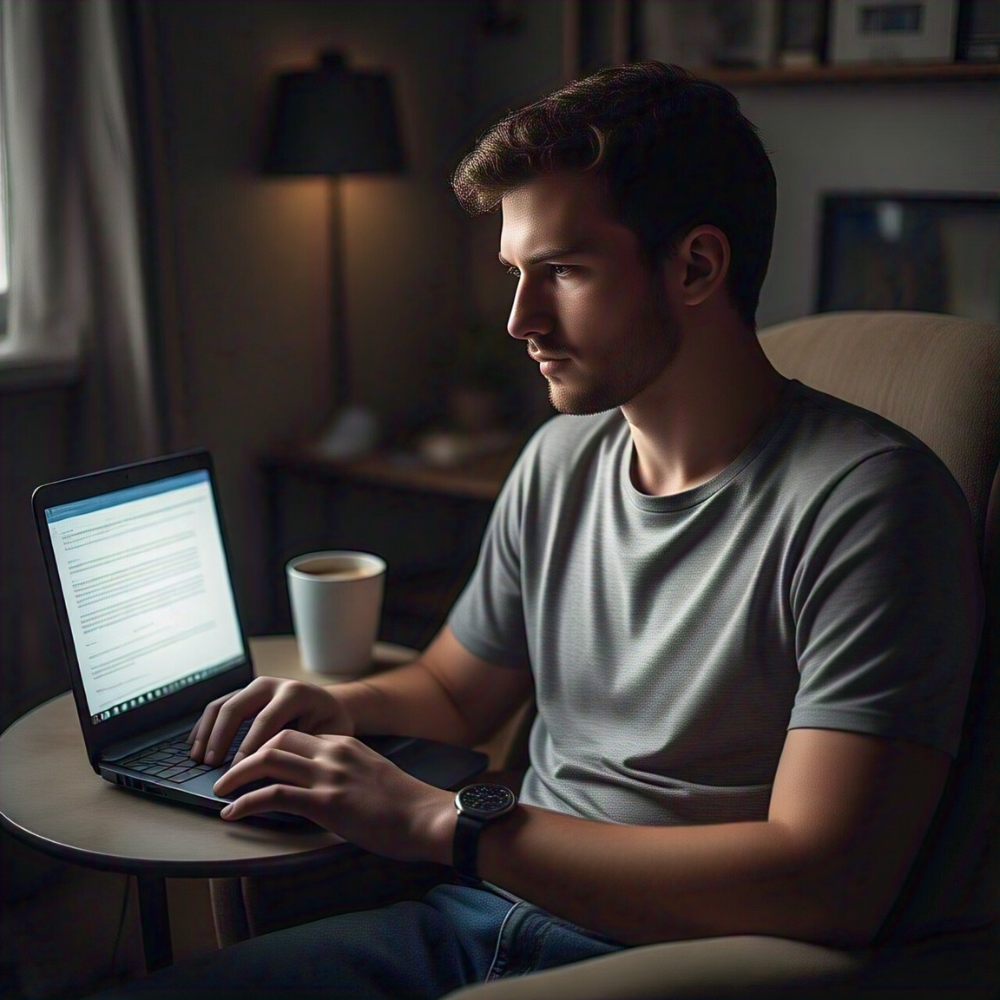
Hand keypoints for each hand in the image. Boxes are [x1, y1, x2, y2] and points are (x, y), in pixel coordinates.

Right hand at [188, 676, 353, 766]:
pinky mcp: (245, 692)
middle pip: (236, 708)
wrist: (332, 704)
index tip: (236, 772)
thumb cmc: (330, 725)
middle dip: (220, 739)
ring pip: (222, 704)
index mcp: (295, 693)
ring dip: (207, 732)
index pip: (265, 721)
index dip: (248, 748)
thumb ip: (304, 750)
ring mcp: (256, 687)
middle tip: (211, 765)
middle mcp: (273, 684)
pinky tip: (195, 744)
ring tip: (197, 759)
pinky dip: (204, 725)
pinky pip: (218, 705)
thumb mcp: (327, 736)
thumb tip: (278, 775)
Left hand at [213, 730, 455, 863]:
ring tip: (221, 791)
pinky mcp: (325, 802)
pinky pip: (274, 795)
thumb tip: (321, 788)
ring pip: (268, 761)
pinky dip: (247, 802)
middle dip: (246, 755)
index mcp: (344, 744)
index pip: (295, 734)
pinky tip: (234, 813)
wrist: (427, 818)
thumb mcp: (372, 775)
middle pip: (276, 739)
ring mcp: (328, 775)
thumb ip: (345, 772)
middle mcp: (333, 752)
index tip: (252, 762)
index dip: (267, 747)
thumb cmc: (405, 805)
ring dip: (237, 775)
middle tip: (229, 774)